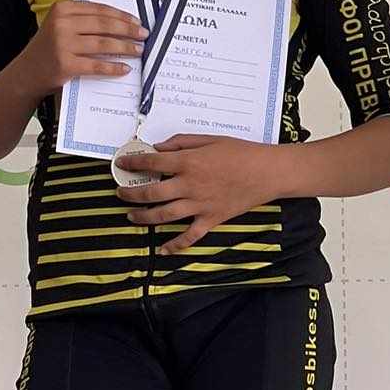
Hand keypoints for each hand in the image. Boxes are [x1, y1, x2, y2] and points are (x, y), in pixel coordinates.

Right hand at [25, 0, 144, 94]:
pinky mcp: (66, 64)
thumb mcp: (61, 25)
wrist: (27, 72)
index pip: (99, 10)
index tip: (137, 21)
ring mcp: (63, 44)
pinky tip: (125, 68)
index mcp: (62, 9)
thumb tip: (119, 22)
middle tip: (143, 35)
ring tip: (138, 50)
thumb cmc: (49, 48)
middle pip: (104, 25)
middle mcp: (62, 24)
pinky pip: (96, 65)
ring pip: (103, 44)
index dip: (121, 16)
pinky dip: (113, 67)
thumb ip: (83, 20)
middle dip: (128, 30)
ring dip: (125, 48)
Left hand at [115, 135, 281, 253]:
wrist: (268, 172)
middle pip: (151, 193)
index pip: (151, 163)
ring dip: (143, 217)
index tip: (121, 164)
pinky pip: (190, 236)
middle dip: (130, 194)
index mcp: (187, 162)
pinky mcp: (211, 219)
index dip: (132, 163)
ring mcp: (200, 205)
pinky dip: (176, 245)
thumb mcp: (209, 139)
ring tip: (132, 215)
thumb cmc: (241, 152)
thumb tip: (158, 148)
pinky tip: (164, 250)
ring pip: (163, 215)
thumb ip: (181, 143)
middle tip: (120, 193)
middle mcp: (189, 185)